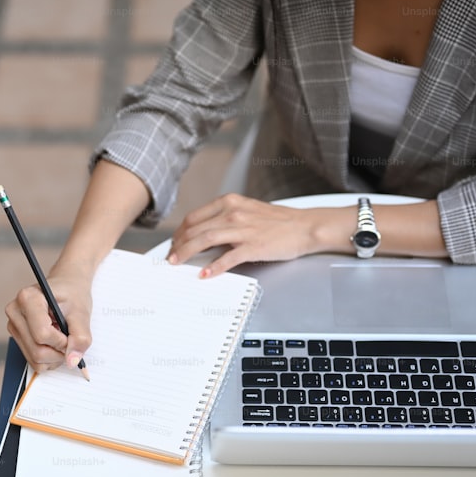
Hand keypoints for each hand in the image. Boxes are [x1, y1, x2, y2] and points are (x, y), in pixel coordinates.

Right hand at [5, 269, 92, 374]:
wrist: (66, 289)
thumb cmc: (72, 296)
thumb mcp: (81, 313)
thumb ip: (80, 337)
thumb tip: (72, 361)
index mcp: (28, 298)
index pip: (42, 334)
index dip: (62, 342)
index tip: (71, 334)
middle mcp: (15, 312)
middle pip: (37, 351)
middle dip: (59, 351)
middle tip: (69, 338)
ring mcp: (14, 326)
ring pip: (35, 360)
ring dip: (55, 356)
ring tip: (62, 338)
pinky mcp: (17, 338)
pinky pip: (33, 362)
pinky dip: (49, 359)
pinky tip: (54, 343)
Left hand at [167, 194, 336, 276]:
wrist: (305, 226)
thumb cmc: (278, 222)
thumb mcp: (247, 211)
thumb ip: (225, 218)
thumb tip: (203, 233)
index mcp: (230, 202)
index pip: (194, 217)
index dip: (179, 232)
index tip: (173, 243)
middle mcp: (233, 212)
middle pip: (195, 229)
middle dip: (178, 244)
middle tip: (170, 257)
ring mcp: (243, 229)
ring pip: (205, 240)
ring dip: (187, 253)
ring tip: (177, 263)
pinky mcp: (253, 246)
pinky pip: (228, 257)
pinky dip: (214, 267)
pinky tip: (204, 274)